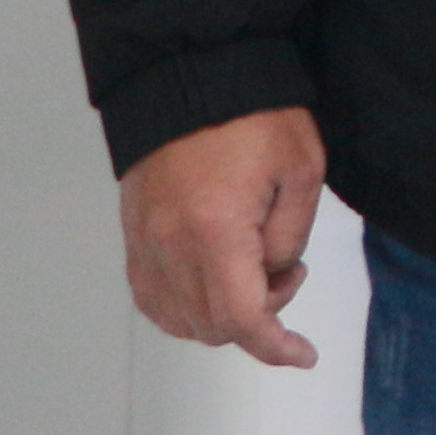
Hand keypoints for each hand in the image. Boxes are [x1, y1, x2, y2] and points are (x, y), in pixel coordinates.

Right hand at [120, 106, 326, 367]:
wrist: (192, 80)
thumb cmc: (255, 116)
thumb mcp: (301, 171)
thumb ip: (290, 238)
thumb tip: (273, 277)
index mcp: (214, 232)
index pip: (240, 319)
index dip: (274, 346)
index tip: (303, 354)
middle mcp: (169, 247)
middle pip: (209, 326)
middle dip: (258, 319)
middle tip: (288, 272)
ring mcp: (144, 243)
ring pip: (177, 319)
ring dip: (221, 316)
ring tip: (256, 268)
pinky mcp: (132, 235)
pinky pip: (152, 297)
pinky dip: (184, 306)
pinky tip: (216, 280)